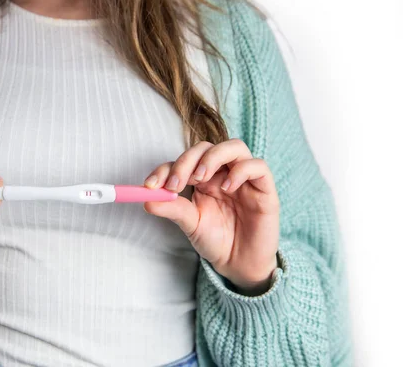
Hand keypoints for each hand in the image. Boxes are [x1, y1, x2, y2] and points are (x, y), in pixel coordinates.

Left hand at [143, 139, 279, 294]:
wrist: (240, 264)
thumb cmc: (216, 240)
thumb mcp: (190, 224)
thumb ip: (172, 209)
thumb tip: (146, 200)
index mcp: (202, 178)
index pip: (183, 160)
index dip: (165, 168)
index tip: (150, 185)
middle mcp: (222, 173)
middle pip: (205, 148)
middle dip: (186, 161)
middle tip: (175, 184)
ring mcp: (244, 178)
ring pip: (234, 147)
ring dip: (212, 157)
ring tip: (200, 179)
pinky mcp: (264, 188)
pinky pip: (258, 166)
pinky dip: (241, 171)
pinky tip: (227, 187)